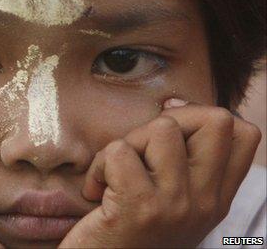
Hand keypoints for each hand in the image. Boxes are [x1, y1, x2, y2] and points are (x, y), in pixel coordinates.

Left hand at [60, 99, 260, 247]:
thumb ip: (184, 165)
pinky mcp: (139, 206)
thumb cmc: (131, 235)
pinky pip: (119, 151)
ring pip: (162, 128)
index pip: (245, 134)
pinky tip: (96, 192)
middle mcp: (205, 202)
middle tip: (140, 151)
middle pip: (215, 119)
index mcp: (216, 200)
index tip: (171, 128)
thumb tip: (171, 106)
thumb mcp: (173, 205)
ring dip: (128, 144)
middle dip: (169, 120)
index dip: (205, 116)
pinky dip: (99, 166)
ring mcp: (175, 204)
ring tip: (113, 175)